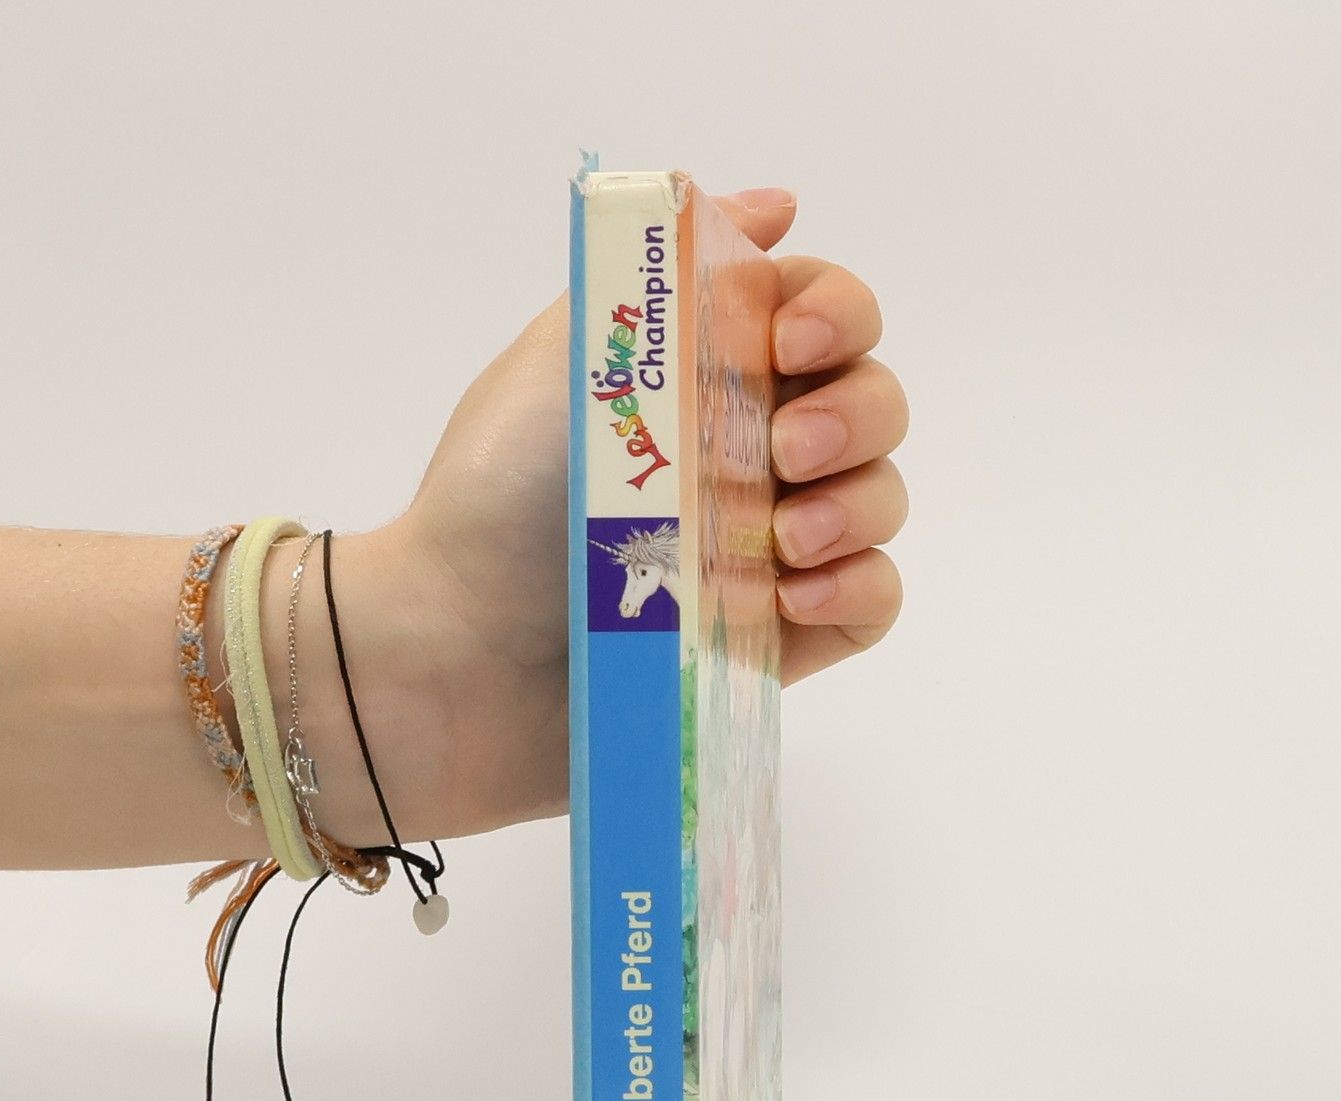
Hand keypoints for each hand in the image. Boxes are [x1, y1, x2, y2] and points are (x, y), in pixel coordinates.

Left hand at [334, 187, 907, 843]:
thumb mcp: (566, 360)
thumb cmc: (493, 500)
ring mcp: (774, 555)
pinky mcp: (781, 645)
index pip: (825, 316)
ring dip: (857, 504)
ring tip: (786, 539)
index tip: (788, 340)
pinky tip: (796, 594)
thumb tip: (774, 205)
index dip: (835, 313)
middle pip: (873, 405)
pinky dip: (858, 587)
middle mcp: (753, 458)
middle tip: (785, 450)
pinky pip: (874, 603)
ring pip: (882, 500)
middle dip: (852, 414)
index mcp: (710, 379)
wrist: (458, 655)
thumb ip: (666, 281)